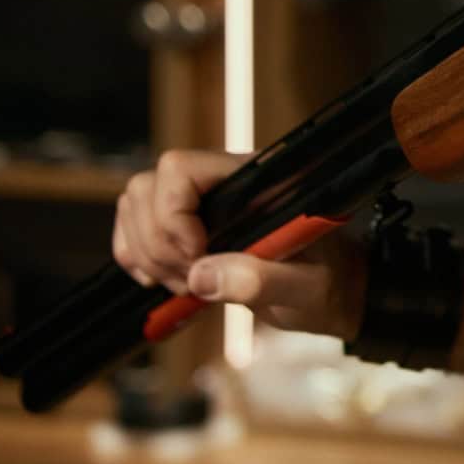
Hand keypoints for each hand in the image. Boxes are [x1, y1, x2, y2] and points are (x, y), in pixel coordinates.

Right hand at [111, 149, 365, 339]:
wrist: (330, 295)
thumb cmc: (327, 285)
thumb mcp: (305, 289)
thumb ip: (260, 280)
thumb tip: (202, 275)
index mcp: (257, 181)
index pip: (182, 168)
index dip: (174, 214)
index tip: (197, 257)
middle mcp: (223, 182)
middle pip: (148, 187)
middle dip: (159, 243)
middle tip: (192, 282)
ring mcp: (200, 202)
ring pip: (135, 206)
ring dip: (147, 253)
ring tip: (188, 285)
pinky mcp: (184, 227)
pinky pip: (133, 229)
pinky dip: (136, 257)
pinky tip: (165, 281)